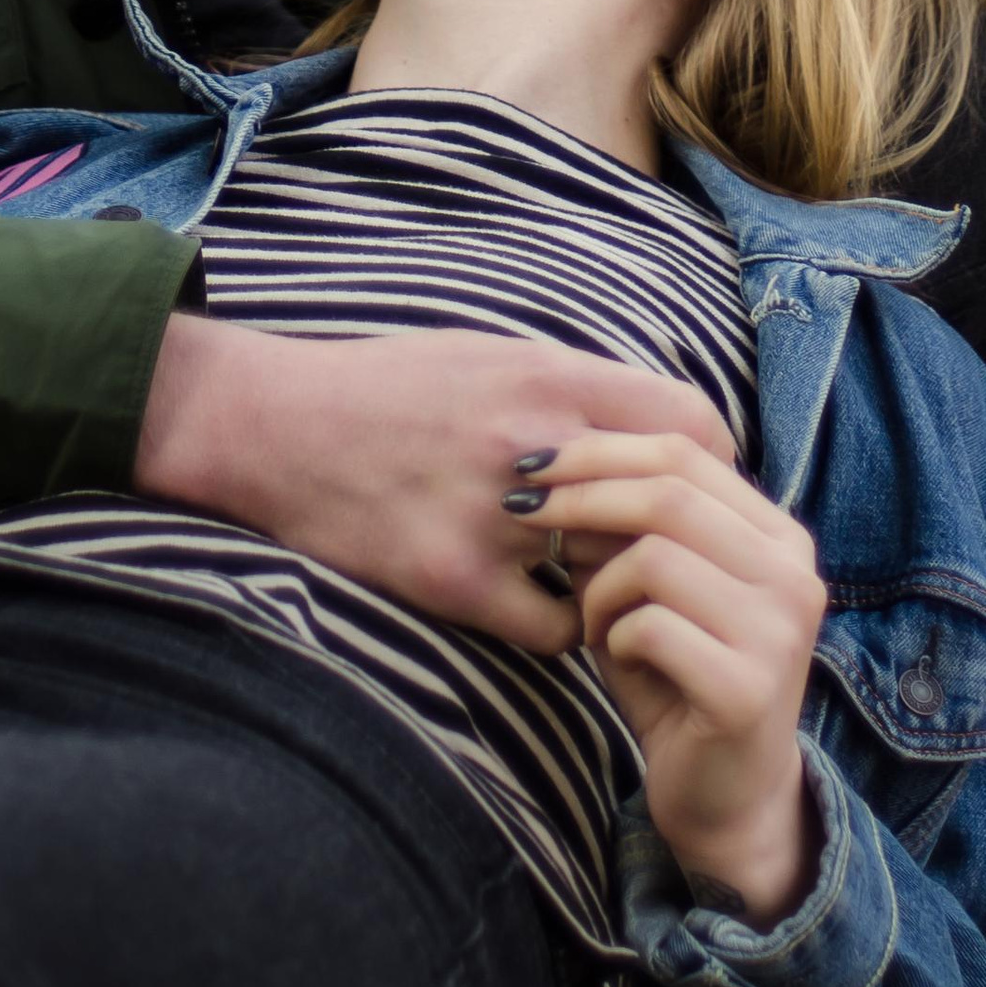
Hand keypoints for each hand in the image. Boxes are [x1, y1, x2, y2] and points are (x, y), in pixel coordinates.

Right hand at [134, 323, 734, 656]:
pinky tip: (544, 612)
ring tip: (613, 590)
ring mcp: (493, 517)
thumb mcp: (488, 355)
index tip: (702, 496)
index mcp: (547, 377)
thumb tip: (650, 421)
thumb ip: (569, 388)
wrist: (272, 425)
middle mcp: (532, 443)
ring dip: (620, 586)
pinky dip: (563, 631)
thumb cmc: (385, 387)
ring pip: (615, 573)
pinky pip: (553, 631)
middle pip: (667, 505)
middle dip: (677, 540)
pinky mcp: (452, 580)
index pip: (690, 423)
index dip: (713, 467)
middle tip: (676, 563)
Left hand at [519, 432, 826, 921]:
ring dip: (598, 585)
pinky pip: (651, 626)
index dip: (601, 449)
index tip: (535, 463)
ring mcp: (780, 630)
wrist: (727, 799)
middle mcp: (794, 573)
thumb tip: (555, 471)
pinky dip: (612, 636)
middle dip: (581, 495)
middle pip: (669, 492)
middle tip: (525, 515)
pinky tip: (619, 658)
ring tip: (591, 620)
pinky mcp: (750, 687)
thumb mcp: (650, 591)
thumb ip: (621, 531)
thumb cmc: (679, 681)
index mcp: (778, 536)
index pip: (685, 450)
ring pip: (656, 555)